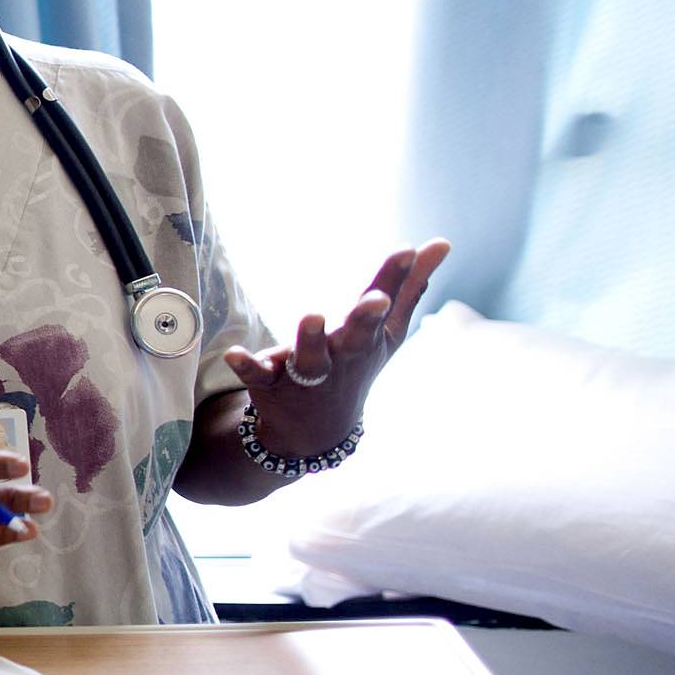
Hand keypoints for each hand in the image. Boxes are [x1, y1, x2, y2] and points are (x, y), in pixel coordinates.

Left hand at [223, 240, 450, 456]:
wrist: (317, 431)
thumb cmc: (357, 367)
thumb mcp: (387, 332)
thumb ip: (409, 286)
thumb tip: (441, 243)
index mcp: (369, 338)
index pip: (386, 303)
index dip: (396, 275)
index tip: (406, 249)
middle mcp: (342, 356)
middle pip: (358, 336)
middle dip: (367, 318)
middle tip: (376, 299)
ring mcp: (307, 373)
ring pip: (310, 358)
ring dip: (311, 339)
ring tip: (313, 316)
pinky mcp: (271, 383)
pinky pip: (258, 375)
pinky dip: (247, 366)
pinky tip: (233, 354)